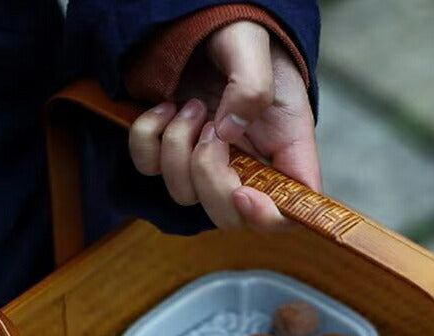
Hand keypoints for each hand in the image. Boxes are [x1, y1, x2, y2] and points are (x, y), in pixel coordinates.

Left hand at [128, 21, 320, 229]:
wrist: (200, 19)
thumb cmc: (240, 33)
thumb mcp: (256, 50)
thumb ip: (252, 88)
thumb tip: (228, 134)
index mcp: (283, 150)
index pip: (286, 211)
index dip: (266, 218)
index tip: (243, 194)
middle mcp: (245, 165)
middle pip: (228, 217)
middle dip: (210, 179)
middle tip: (211, 130)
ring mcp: (204, 163)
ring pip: (183, 194)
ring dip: (179, 147)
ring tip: (190, 104)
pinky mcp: (169, 152)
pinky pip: (147, 167)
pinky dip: (149, 137)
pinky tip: (164, 107)